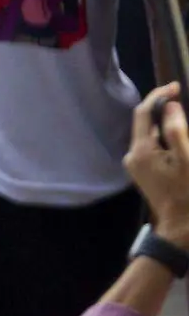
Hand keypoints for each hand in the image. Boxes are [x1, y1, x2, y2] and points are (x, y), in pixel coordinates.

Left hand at [128, 83, 188, 243]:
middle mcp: (133, 155)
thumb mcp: (187, 159)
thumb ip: (177, 131)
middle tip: (181, 98)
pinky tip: (178, 139)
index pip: (143, 113)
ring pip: (149, 135)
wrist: (182, 227)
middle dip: (162, 109)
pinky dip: (164, 139)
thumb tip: (169, 105)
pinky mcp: (144, 173)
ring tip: (182, 116)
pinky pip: (152, 147)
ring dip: (164, 125)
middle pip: (144, 123)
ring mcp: (136, 165)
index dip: (158, 96)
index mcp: (140, 150)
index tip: (176, 87)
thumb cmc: (188, 192)